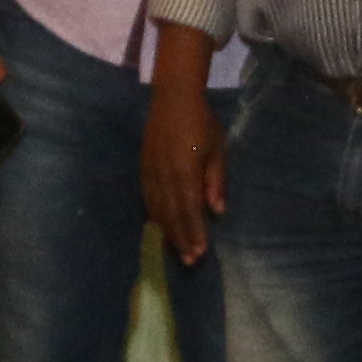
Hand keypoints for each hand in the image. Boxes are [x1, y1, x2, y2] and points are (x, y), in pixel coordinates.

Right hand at [139, 81, 224, 263]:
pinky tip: (160, 227)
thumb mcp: (216, 149)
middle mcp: (164, 176)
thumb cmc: (201, 122)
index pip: (190, 208)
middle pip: (172, 214)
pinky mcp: (143, 169)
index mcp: (184, 170)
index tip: (200, 252)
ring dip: (167, 231)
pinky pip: (148, 199)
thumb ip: (216, 181)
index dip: (195, 232)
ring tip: (176, 251)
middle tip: (189, 262)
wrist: (172, 99)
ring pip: (158, 209)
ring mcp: (150, 173)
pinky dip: (155, 216)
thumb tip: (217, 211)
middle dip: (181, 239)